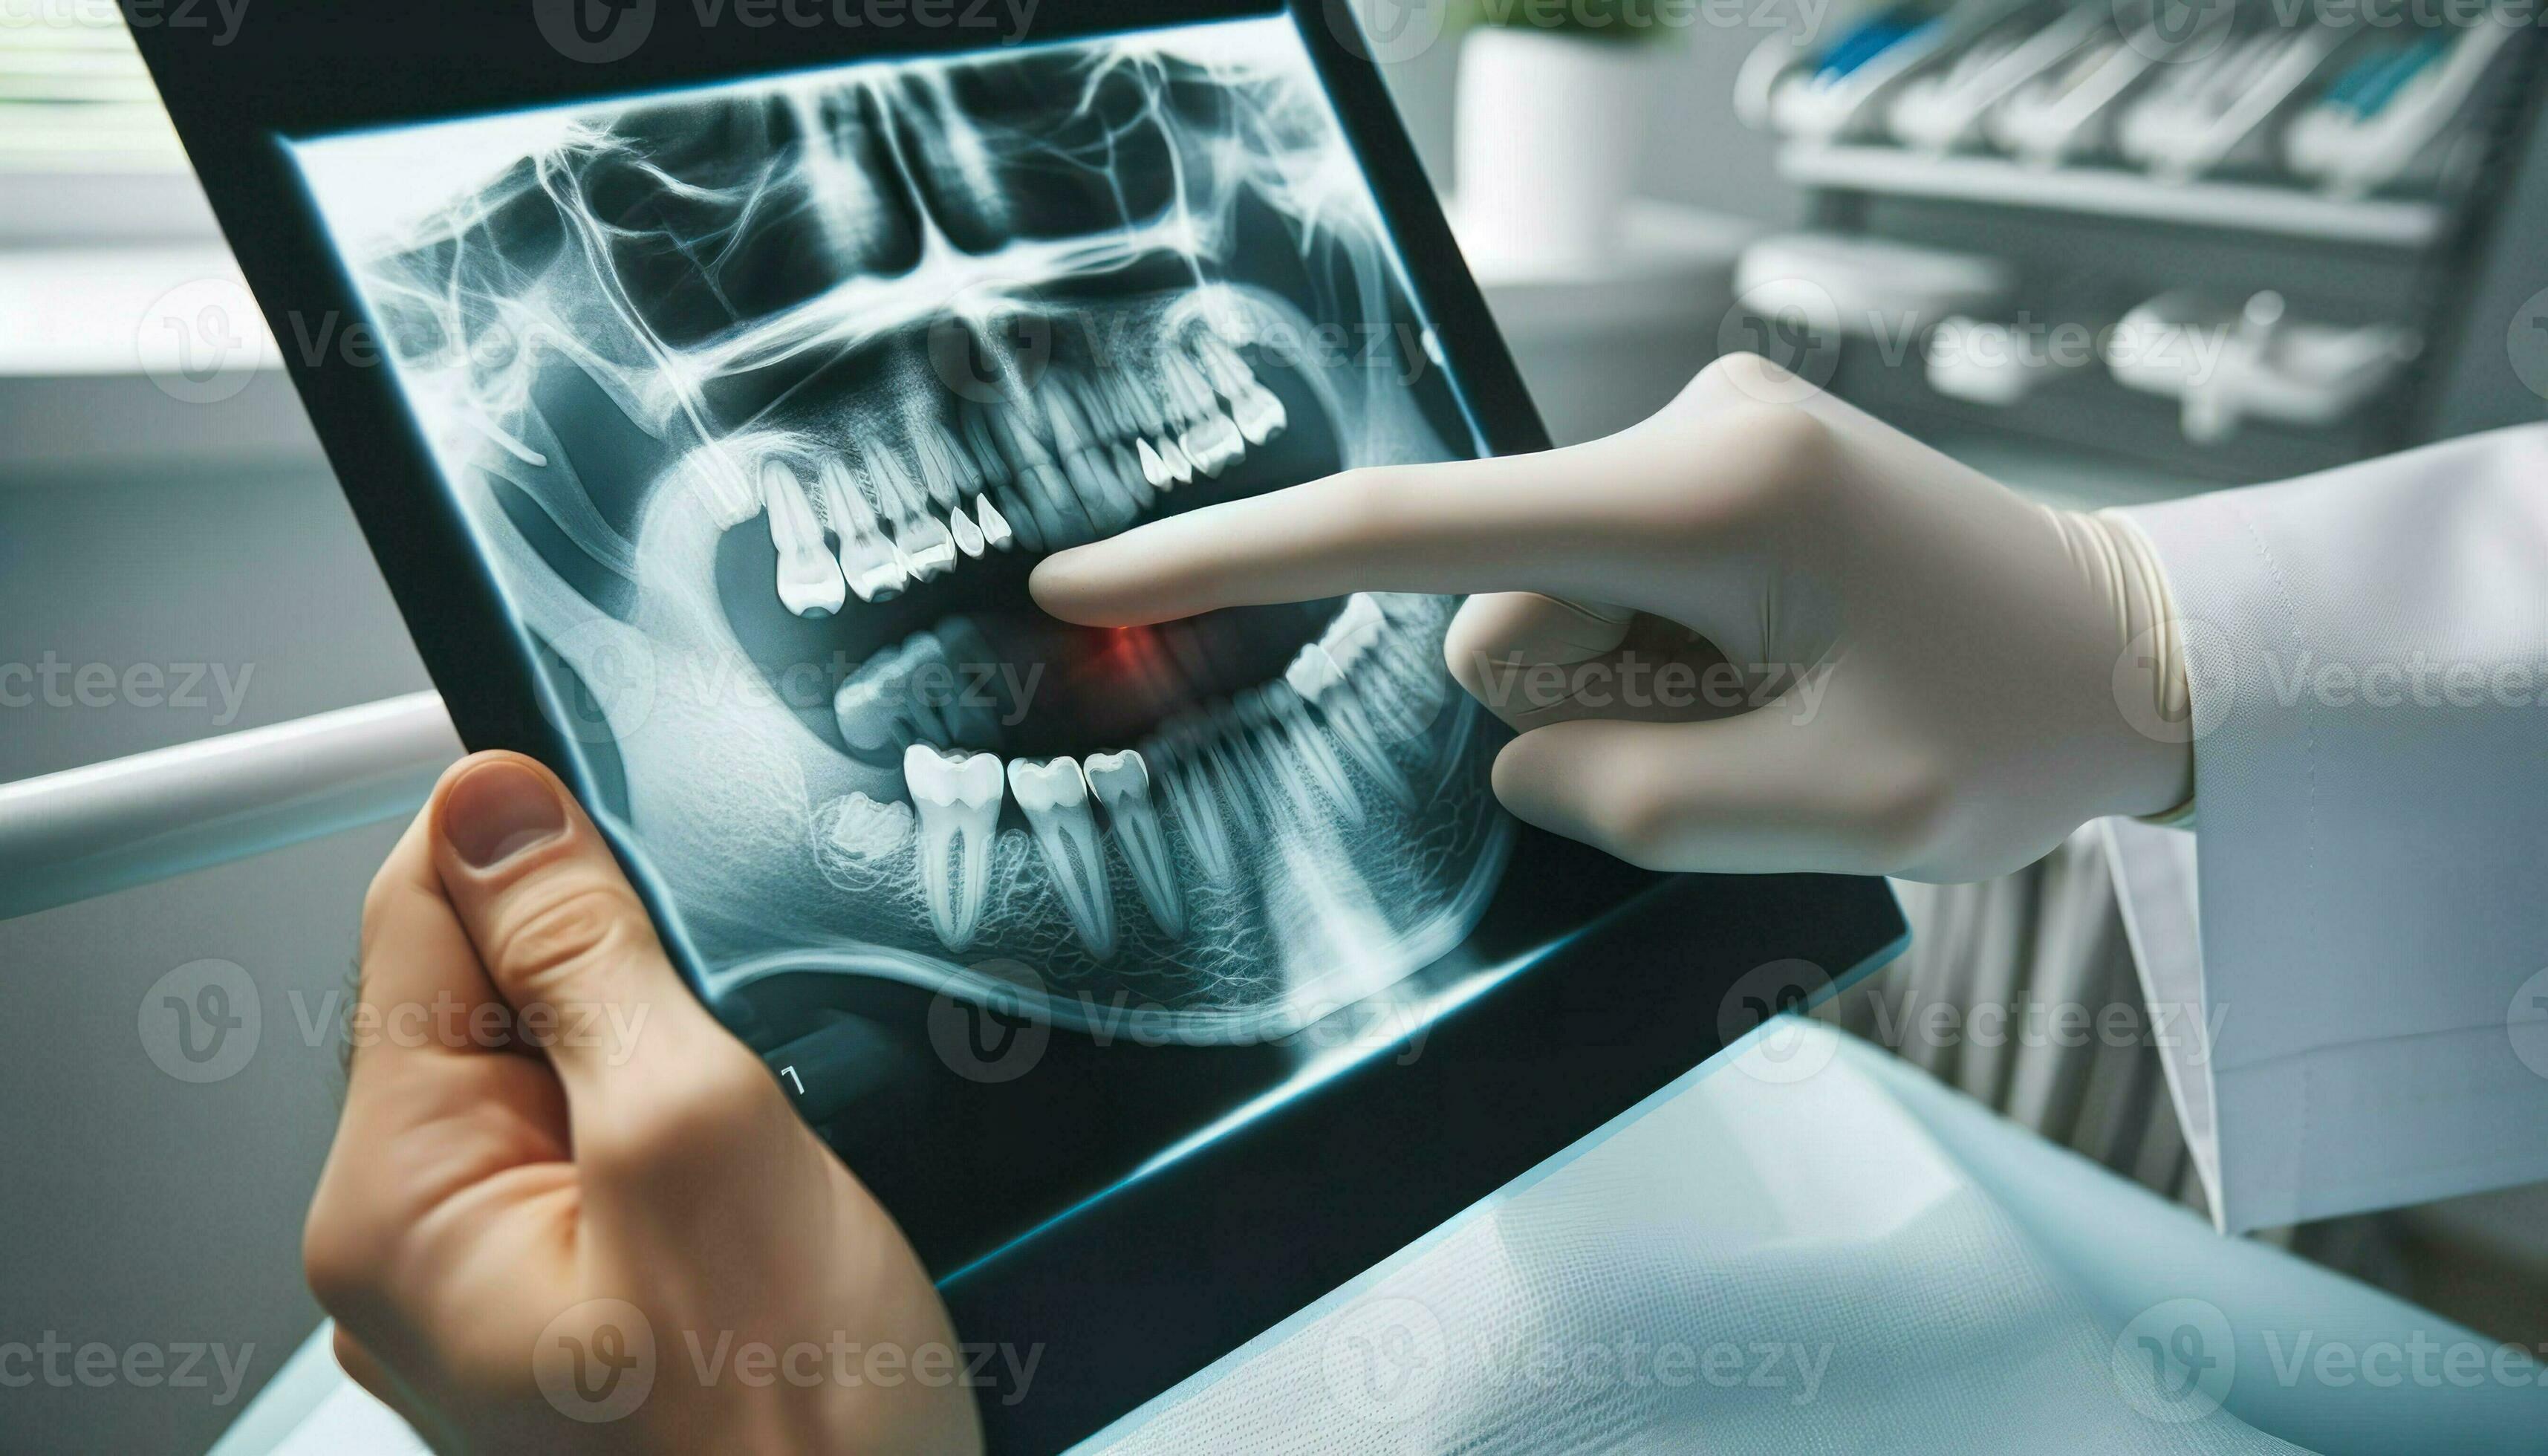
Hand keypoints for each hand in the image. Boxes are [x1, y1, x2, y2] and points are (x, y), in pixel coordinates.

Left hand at [303, 752, 980, 1453]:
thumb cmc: (789, 1439)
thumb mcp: (703, 1138)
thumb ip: (585, 961)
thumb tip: (496, 809)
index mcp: (396, 1205)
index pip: (411, 918)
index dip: (534, 848)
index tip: (637, 848)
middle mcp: (417, 1249)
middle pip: (487, 993)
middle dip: (625, 977)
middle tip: (736, 1056)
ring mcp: (500, 1284)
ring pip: (568, 1067)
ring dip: (675, 1057)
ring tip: (760, 1144)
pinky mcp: (582, 1300)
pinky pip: (611, 1150)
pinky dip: (694, 1129)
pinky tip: (764, 1187)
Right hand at [1031, 354, 2191, 882]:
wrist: (2155, 649)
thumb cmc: (2022, 729)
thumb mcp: (1829, 816)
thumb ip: (1626, 795)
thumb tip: (1517, 741)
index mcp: (1707, 490)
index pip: (1415, 529)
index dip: (1231, 558)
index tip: (1078, 574)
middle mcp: (1687, 429)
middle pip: (1499, 621)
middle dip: (1586, 713)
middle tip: (1767, 742)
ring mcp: (1700, 441)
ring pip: (1550, 627)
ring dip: (1633, 702)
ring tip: (1796, 710)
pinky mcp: (1714, 470)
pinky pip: (1605, 601)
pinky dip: (1661, 670)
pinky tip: (1788, 675)